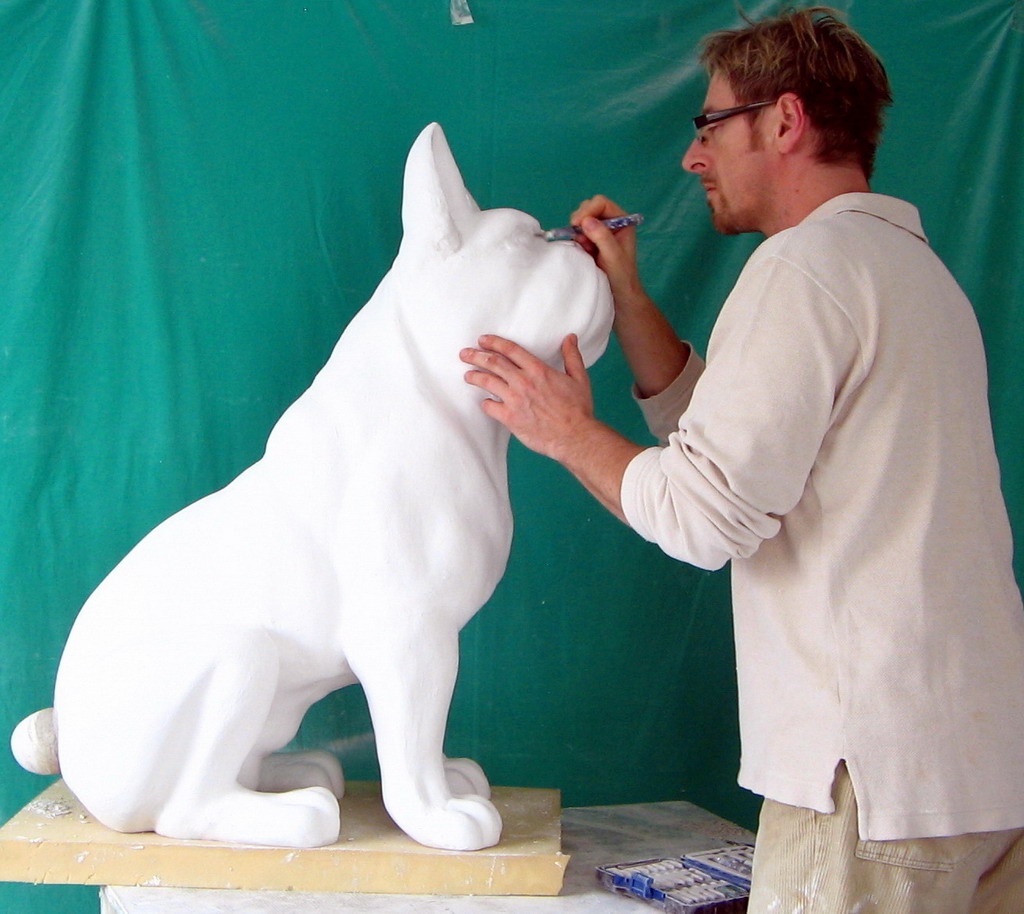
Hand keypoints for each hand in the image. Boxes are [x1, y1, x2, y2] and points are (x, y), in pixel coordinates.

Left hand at [460, 334, 593, 461]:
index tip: (483, 340)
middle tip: (465, 354)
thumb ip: (572, 356)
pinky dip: (485, 403)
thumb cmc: (578, 409)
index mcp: (538, 370)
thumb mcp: (579, 378)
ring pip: (487, 382)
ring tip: (468, 375)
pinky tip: (484, 402)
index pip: (510, 350)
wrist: (574, 436)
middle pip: (493, 363)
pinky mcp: (510, 418)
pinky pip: (489, 407)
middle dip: (476, 356)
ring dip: (474, 376)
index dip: (494, 342)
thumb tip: (570, 338)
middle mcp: (523, 382)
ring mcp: (515, 400)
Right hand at [570, 195, 643, 307]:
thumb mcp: (613, 256)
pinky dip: (577, 239)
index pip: (602, 203)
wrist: (620, 296)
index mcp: (622, 222)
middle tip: (581, 237)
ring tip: (586, 248)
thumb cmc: (622, 277)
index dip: (588, 210)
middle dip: (582, 220)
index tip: (578, 223)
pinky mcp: (592, 241)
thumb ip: (602, 237)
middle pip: (590, 208)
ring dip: (579, 231)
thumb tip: (586, 221)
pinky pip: (578, 233)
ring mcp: (601, 232)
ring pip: (582, 220)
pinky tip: (584, 251)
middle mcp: (611, 223)